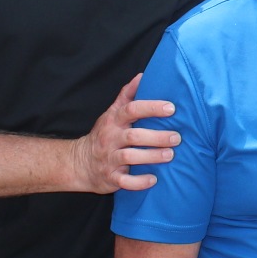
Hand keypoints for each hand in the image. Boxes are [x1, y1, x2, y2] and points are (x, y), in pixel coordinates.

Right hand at [70, 74, 180, 193]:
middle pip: (134, 135)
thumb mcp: (112, 113)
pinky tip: (154, 179)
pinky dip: (139, 182)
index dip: (151, 108)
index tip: (171, 108)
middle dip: (157, 136)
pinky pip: (124, 181)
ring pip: (130, 157)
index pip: (132, 110)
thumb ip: (127, 95)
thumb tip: (142, 75)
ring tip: (170, 155)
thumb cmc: (104, 134)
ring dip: (151, 156)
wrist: (79, 162)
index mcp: (114, 121)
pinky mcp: (110, 177)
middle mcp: (111, 139)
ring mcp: (110, 159)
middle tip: (177, 137)